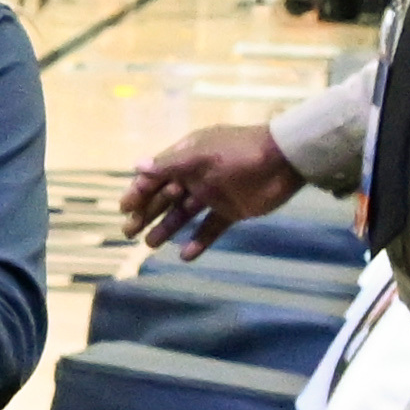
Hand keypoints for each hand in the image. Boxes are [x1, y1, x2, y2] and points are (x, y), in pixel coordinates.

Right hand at [118, 119, 304, 249]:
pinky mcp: (232, 211)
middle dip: (147, 214)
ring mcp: (214, 195)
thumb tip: (135, 166)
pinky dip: (199, 241)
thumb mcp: (201, 156)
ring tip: (151, 245)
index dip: (139, 192)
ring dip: (167, 228)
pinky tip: (186, 256)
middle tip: (129, 232)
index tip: (124, 210)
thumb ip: (169, 165)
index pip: (156, 177)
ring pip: (184, 214)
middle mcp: (197, 177)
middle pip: (166, 198)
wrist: (285, 161)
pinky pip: (211, 228)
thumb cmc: (239, 154)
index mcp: (186, 159)